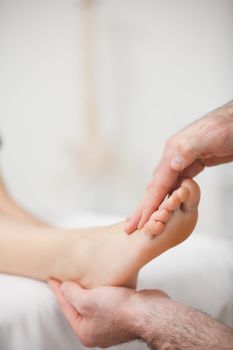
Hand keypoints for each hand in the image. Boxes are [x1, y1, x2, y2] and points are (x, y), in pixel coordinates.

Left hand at [49, 280, 139, 347]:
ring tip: (81, 276)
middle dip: (72, 291)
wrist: (149, 312)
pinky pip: (106, 299)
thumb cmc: (119, 310)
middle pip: (79, 306)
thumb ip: (72, 294)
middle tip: (64, 276)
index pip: (66, 307)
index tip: (52, 277)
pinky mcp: (123, 311)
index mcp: (85, 331)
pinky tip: (101, 279)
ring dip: (88, 289)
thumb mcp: (87, 301)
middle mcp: (97, 329)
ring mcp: (111, 321)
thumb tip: (65, 287)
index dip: (58, 290)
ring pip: (94, 302)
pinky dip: (102, 289)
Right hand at [126, 104, 232, 233]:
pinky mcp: (192, 164)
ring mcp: (182, 161)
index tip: (141, 222)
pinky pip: (175, 183)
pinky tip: (164, 203)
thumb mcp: (207, 137)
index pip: (158, 183)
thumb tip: (172, 164)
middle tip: (132, 226)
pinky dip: (168, 195)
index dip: (149, 204)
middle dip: (144, 207)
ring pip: (164, 186)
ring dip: (154, 203)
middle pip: (156, 186)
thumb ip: (186, 150)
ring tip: (144, 218)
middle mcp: (174, 157)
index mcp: (173, 151)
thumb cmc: (225, 127)